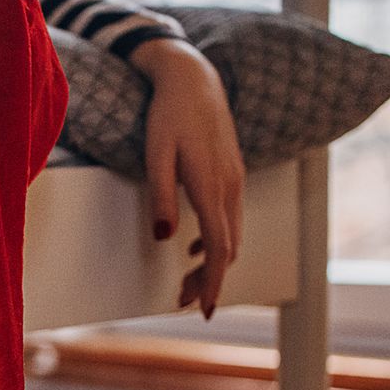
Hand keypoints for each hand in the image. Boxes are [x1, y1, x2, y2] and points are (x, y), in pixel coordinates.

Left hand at [130, 38, 245, 319]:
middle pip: (226, 249)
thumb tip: (165, 238)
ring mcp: (234, 180)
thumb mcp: (155, 155)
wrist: (193, 78)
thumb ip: (161, 196)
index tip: (203, 310)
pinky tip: (193, 249)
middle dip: (207, 281)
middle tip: (181, 302)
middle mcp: (229, 187)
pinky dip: (215, 241)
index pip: (218, 249)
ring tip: (184, 284)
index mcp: (211, 187)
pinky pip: (229, 218)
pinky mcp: (231, 174)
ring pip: (231, 235)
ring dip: (211, 264)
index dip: (212, 283)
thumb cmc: (168, 115)